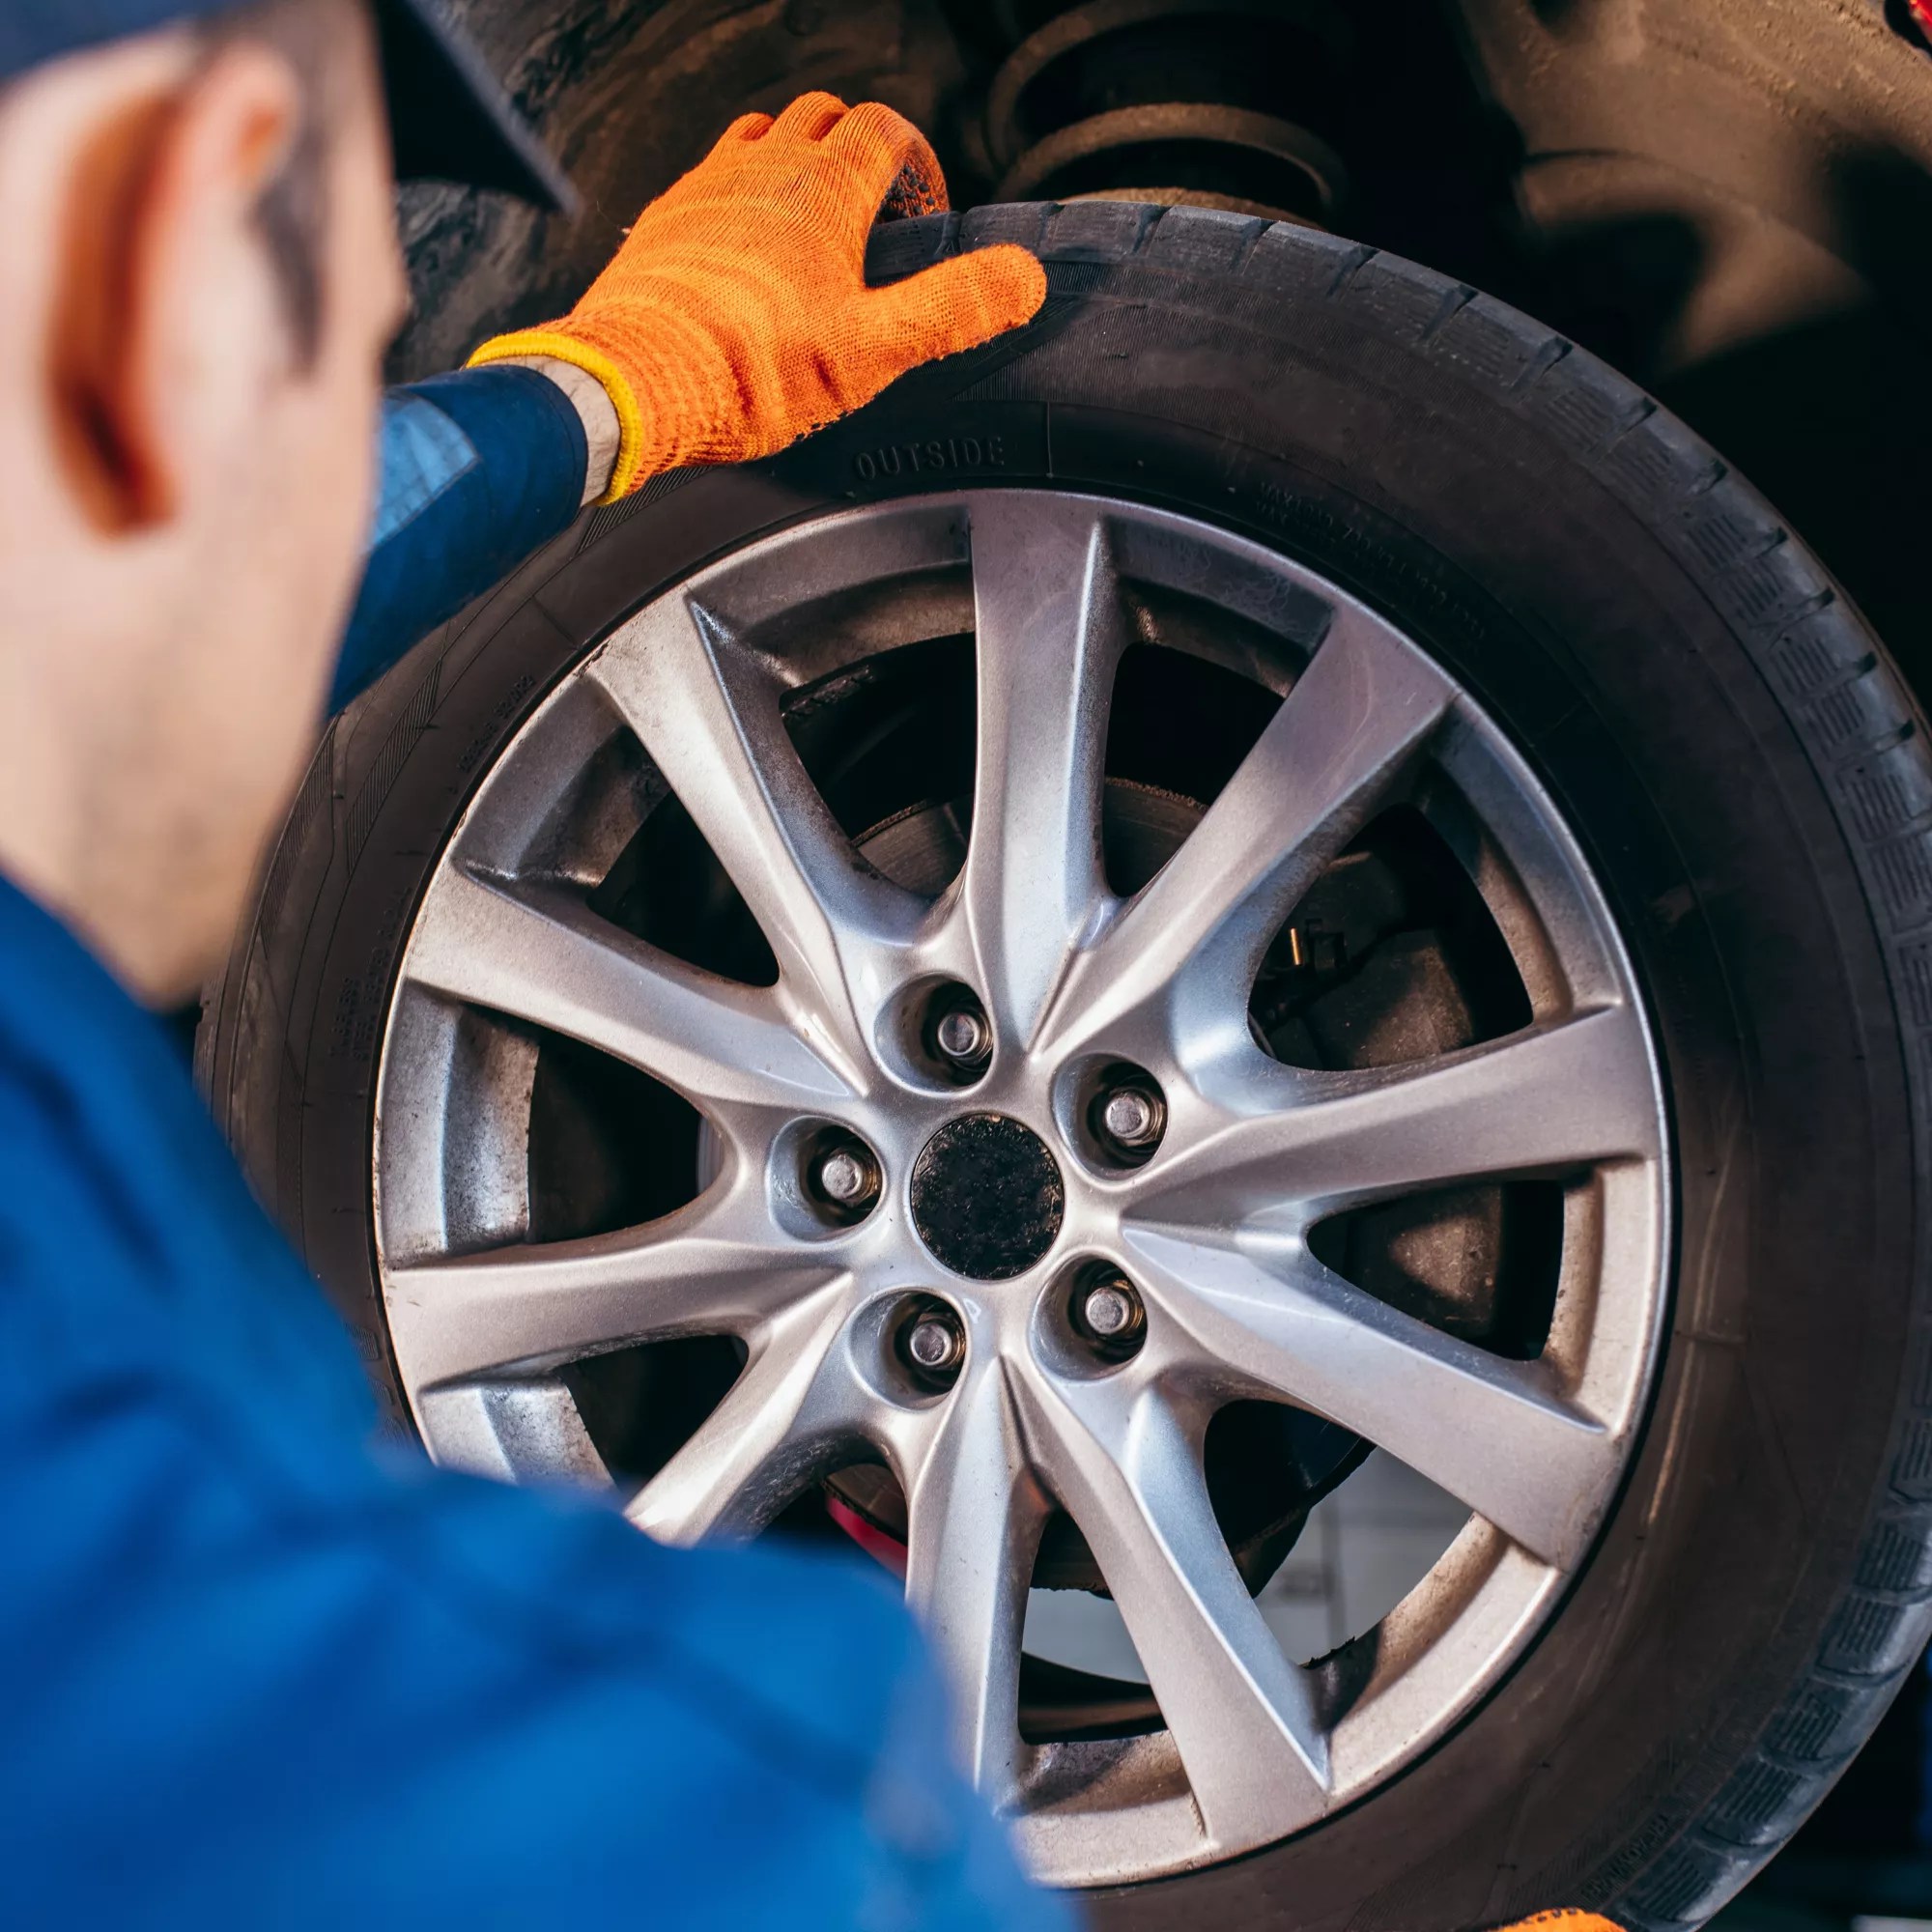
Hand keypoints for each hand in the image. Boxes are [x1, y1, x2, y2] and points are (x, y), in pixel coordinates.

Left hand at [468, 93, 1046, 499]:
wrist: (635, 385)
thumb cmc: (749, 374)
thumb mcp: (873, 352)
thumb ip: (953, 309)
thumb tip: (1025, 276)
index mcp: (820, 193)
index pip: (881, 128)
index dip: (914, 161)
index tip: (922, 213)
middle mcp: (759, 172)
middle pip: (820, 118)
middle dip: (857, 151)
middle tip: (875, 215)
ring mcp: (704, 192)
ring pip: (759, 137)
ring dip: (794, 163)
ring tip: (812, 227)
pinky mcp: (662, 225)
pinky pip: (708, 182)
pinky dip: (739, 198)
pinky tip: (743, 256)